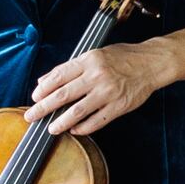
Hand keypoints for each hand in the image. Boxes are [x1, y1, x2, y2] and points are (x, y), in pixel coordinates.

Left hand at [27, 40, 177, 138]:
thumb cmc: (124, 57)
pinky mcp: (119, 106)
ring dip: (60, 122)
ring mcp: (108, 92)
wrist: (152, 63)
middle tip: (32, 116)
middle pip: (63, 95)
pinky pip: (97, 121)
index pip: (59, 76)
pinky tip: (74, 129)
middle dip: (43, 107)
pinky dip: (83, 128)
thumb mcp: (95, 54)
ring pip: (77, 111)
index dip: (43, 89)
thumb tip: (46, 80)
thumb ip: (71, 67)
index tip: (35, 97)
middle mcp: (97, 76)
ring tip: (51, 128)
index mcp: (90, 60)